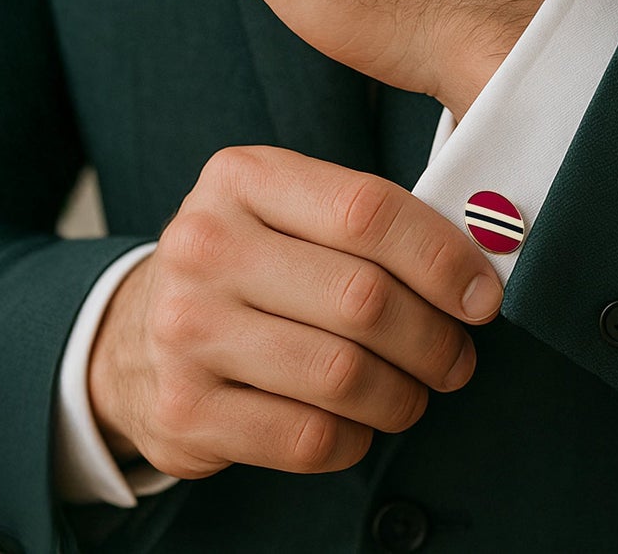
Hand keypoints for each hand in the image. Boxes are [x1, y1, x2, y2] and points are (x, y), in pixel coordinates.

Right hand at [88, 146, 503, 480]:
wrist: (135, 332)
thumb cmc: (251, 262)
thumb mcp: (289, 208)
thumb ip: (370, 219)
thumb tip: (482, 256)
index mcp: (242, 176)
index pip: (368, 210)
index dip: (442, 257)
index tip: (483, 296)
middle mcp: (205, 244)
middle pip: (362, 298)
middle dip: (433, 338)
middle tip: (457, 358)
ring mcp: (186, 328)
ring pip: (340, 374)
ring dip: (402, 395)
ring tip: (416, 393)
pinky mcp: (182, 408)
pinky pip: (304, 437)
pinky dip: (353, 440)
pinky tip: (359, 426)